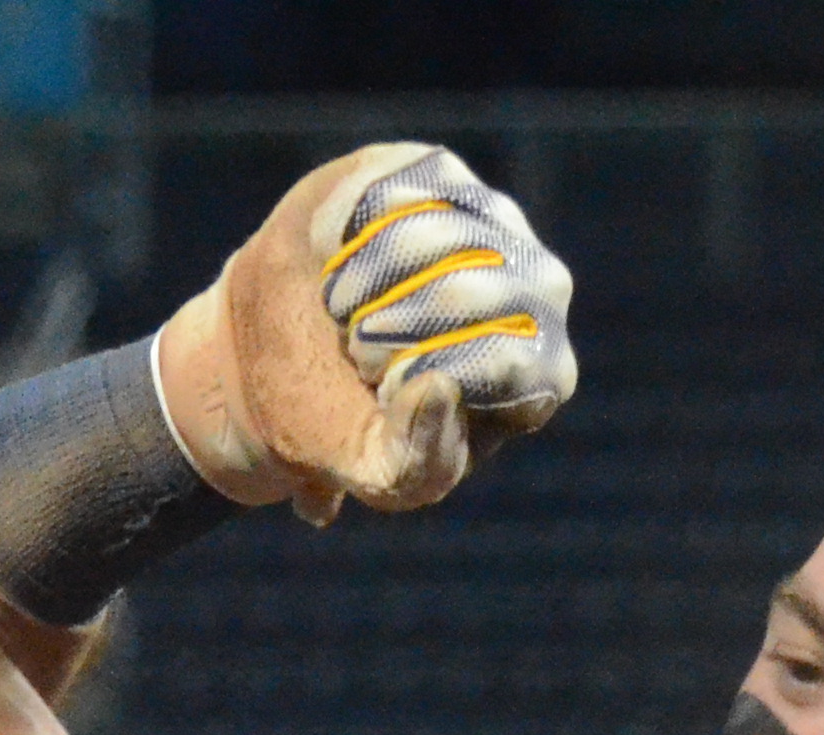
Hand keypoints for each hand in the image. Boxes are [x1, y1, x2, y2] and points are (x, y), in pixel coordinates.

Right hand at [160, 143, 578, 524]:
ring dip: (357, 284)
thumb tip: (439, 387)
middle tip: (352, 352)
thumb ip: (419, 459)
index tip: (377, 390)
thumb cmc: (347, 417)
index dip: (419, 374)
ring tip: (338, 310)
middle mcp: (540, 292)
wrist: (283, 348)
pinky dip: (342, 233)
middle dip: (382, 330)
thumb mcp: (380, 471)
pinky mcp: (442, 175)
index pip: (502, 361)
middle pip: (464, 293)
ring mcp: (498, 222)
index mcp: (540, 374)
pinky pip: (391, 192)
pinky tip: (335, 259)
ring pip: (427, 235)